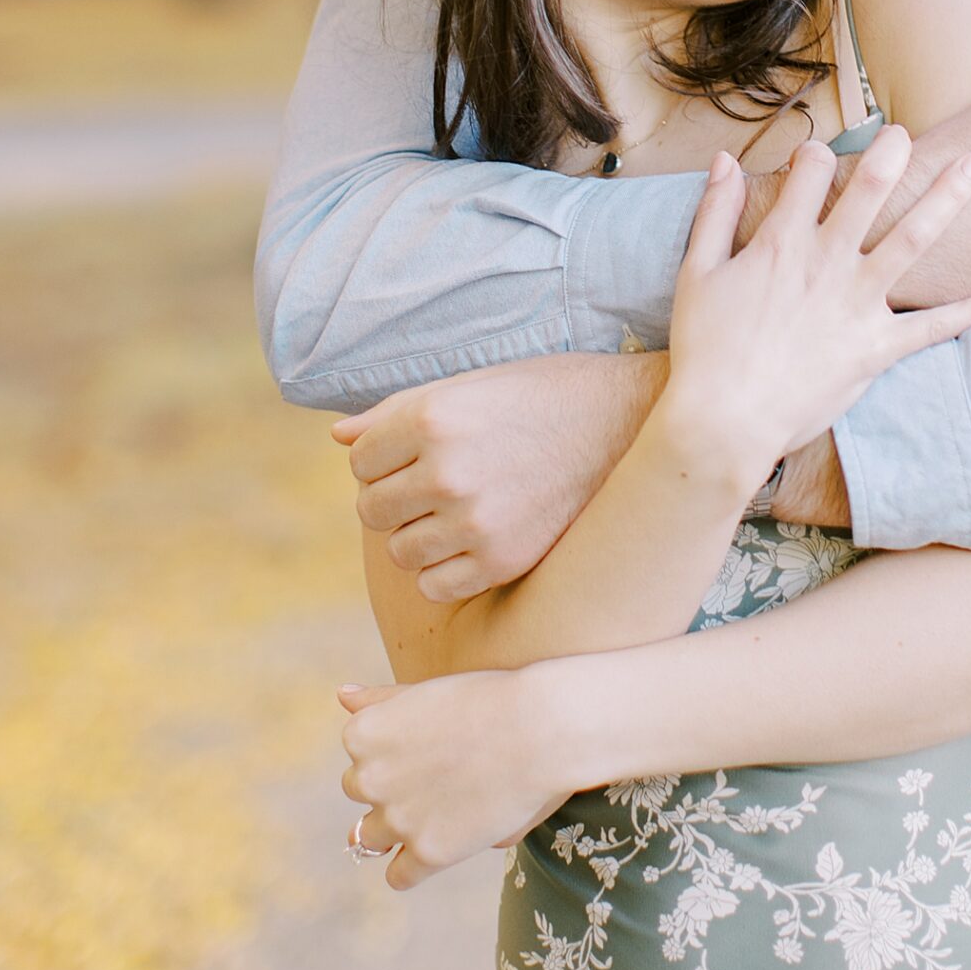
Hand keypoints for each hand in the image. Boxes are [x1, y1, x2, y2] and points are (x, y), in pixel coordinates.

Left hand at [334, 352, 665, 602]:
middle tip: (435, 485)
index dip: (384, 457)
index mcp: (433, 418)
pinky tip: (474, 542)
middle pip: (372, 508)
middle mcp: (446, 471)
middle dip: (394, 497)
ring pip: (401, 550)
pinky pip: (436, 585)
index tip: (415, 454)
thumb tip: (338, 435)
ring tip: (457, 513)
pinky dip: (445, 570)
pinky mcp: (502, 560)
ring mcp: (473, 521)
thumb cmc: (549, 394)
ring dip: (418, 535)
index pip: (361, 458)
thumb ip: (399, 410)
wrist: (633, 423)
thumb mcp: (475, 384)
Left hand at [339, 668, 573, 889]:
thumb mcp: (427, 691)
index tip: (430, 747)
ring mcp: (397, 819)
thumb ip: (380, 700)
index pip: (359, 755)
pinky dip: (413, 867)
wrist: (541, 726)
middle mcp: (369, 778)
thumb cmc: (490, 699)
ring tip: (438, 812)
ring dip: (396, 828)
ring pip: (370, 838)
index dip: (394, 753)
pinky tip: (440, 847)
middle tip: (439, 777)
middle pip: (362, 793)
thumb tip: (343, 694)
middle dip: (391, 789)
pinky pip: (399, 875)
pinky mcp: (429, 852)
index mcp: (363, 734)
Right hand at [663, 128, 970, 477]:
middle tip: (906, 134)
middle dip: (892, 152)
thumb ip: (714, 211)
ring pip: (914, 238)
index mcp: (782, 242)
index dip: (814, 155)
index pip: (810, 173)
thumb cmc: (704, 349)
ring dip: (947, 197)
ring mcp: (858, 303)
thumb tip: (726, 160)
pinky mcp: (878, 346)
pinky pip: (936, 325)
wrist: (724, 420)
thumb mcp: (697, 271)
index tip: (817, 156)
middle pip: (871, 188)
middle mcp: (828, 262)